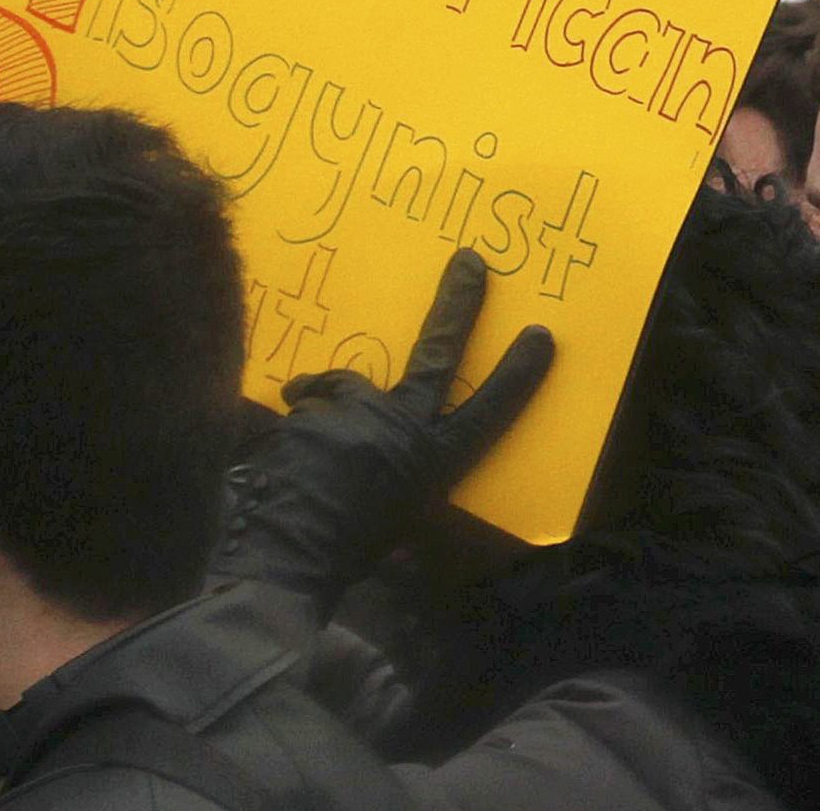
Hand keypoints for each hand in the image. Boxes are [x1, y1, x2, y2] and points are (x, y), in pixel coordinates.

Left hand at [214, 249, 553, 610]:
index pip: (489, 411)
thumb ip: (400, 501)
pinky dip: (292, 430)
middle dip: (458, 303)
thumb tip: (395, 514)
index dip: (517, 375)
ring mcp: (356, 413)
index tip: (540, 334)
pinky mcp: (309, 410)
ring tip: (303, 421)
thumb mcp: (394, 533)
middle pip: (437, 353)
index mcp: (434, 462)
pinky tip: (278, 459)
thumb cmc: (346, 558)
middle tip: (470, 259)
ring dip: (329, 399)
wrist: (282, 559)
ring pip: (347, 385)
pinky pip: (302, 410)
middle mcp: (403, 427)